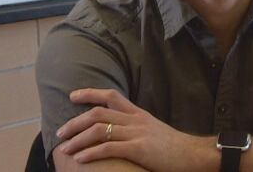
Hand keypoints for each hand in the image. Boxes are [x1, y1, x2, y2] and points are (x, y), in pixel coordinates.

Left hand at [56, 88, 217, 171]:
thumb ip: (135, 128)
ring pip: (99, 130)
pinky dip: (91, 153)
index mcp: (139, 113)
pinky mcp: (139, 149)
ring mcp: (137, 133)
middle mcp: (136, 120)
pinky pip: (109, 148)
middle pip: (98, 113)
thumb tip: (116, 132)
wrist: (193, 154)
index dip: (90, 93)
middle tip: (60, 132)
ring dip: (78, 139)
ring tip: (65, 149)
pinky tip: (80, 160)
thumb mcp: (153, 130)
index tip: (72, 96)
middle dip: (75, 122)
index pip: (111, 96)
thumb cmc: (173, 146)